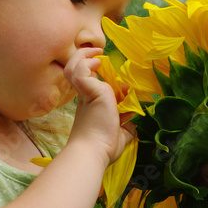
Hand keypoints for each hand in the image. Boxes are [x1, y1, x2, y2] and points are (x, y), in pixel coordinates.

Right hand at [64, 47, 132, 164]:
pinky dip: (88, 62)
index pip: (89, 83)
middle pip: (74, 70)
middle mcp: (84, 97)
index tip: (114, 77)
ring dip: (84, 56)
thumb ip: (127, 123)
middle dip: (84, 58)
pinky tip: (98, 62)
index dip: (97, 74)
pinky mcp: (89, 91)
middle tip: (98, 56)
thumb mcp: (122, 132)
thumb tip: (135, 115)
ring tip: (97, 54)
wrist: (93, 152)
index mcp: (91, 105)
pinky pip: (80, 70)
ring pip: (73, 67)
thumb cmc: (104, 147)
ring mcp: (85, 93)